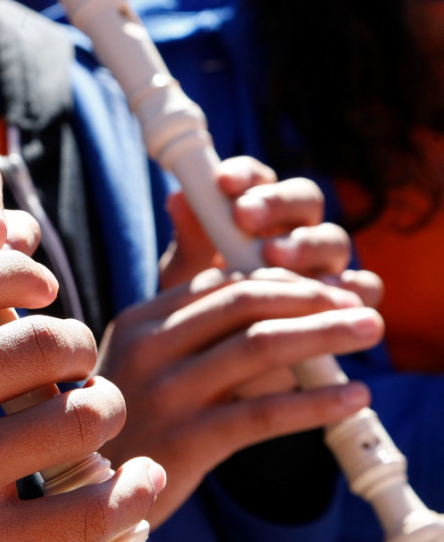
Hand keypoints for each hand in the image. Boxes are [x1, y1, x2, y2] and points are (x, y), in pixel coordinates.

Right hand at [0, 249, 161, 541]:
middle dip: (77, 345)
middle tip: (77, 360)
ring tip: (97, 412)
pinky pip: (86, 513)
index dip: (27, 272)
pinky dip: (129, 492)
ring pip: (79, 418)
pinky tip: (136, 479)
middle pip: (45, 342)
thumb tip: (18, 285)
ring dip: (104, 407)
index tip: (45, 287)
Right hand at [97, 267, 382, 526]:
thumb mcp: (142, 360)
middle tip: (357, 305)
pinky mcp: (186, 441)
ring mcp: (165, 393)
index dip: (282, 281)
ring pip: (259, 347)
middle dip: (311, 298)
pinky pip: (264, 414)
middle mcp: (148, 348)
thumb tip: (270, 298)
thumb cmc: (129, 418)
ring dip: (324, 335)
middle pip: (243, 303)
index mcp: (140, 321)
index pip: (221, 283)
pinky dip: (315, 403)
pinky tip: (352, 398)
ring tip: (367, 332)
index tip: (326, 290)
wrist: (87, 484)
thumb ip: (191, 326)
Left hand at [159, 157, 381, 305]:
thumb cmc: (199, 311)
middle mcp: (294, 231)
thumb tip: (178, 198)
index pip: (257, 179)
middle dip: (275, 203)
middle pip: (304, 199)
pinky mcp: (347, 300)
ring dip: (306, 244)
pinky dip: (349, 288)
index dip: (245, 175)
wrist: (218, 366)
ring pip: (333, 239)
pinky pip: (363, 286)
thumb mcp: (186, 278)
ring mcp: (324, 264)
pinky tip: (324, 295)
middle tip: (243, 216)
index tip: (222, 182)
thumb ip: (188, 242)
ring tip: (273, 257)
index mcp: (255, 213)